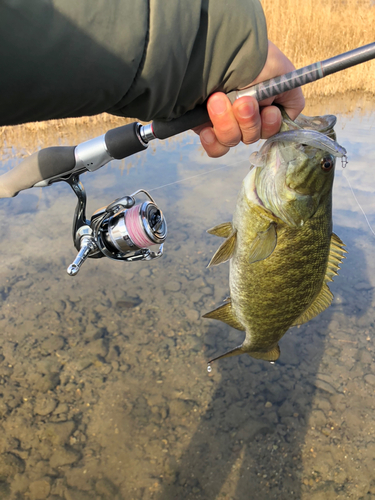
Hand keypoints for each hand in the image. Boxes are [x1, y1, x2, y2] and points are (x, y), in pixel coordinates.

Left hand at [195, 41, 304, 157]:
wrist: (216, 50)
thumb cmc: (252, 56)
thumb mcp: (282, 72)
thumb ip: (292, 98)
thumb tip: (290, 115)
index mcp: (266, 103)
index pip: (273, 129)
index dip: (270, 125)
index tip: (268, 111)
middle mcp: (247, 114)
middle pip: (252, 137)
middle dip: (248, 121)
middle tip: (241, 102)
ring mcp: (226, 121)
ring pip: (233, 141)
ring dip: (228, 123)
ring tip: (217, 99)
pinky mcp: (205, 126)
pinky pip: (215, 148)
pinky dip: (213, 141)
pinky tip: (207, 129)